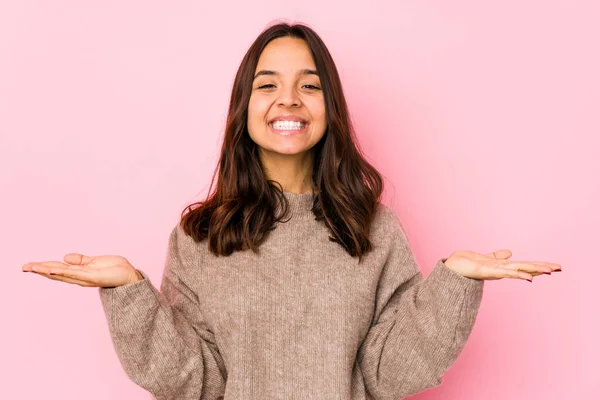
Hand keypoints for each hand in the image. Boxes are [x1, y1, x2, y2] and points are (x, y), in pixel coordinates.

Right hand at [22, 254, 142, 286]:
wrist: (129, 276)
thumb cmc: (115, 269)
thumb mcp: (94, 261)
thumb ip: (80, 260)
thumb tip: (65, 257)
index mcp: (79, 272)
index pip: (57, 269)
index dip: (43, 267)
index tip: (28, 265)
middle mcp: (79, 277)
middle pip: (55, 273)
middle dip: (39, 270)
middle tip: (23, 267)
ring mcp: (85, 278)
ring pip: (62, 273)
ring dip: (47, 270)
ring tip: (33, 267)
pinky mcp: (93, 277)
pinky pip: (76, 274)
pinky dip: (64, 271)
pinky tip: (53, 269)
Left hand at [444, 249, 561, 281]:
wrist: (452, 268)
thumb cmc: (466, 263)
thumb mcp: (486, 257)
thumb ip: (497, 256)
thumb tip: (509, 252)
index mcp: (502, 266)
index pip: (524, 265)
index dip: (538, 265)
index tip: (554, 266)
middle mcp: (501, 270)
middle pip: (525, 268)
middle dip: (542, 267)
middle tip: (559, 268)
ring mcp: (495, 272)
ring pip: (519, 270)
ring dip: (534, 270)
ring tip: (550, 271)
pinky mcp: (487, 271)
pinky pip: (504, 272)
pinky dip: (517, 274)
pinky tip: (528, 276)